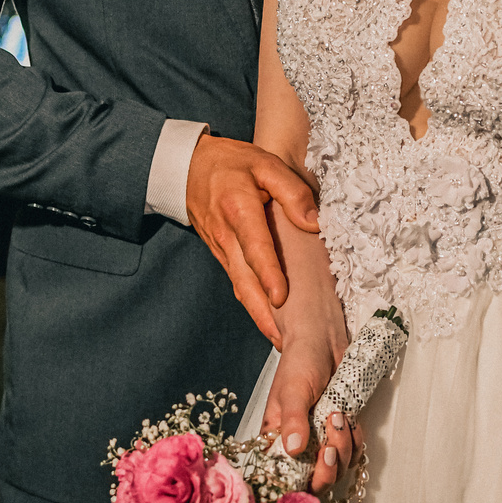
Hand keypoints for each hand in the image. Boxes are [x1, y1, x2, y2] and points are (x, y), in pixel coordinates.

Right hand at [185, 134, 318, 345]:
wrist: (188, 167)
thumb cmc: (232, 163)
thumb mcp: (264, 163)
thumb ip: (291, 190)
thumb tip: (313, 221)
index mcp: (238, 209)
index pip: (255, 246)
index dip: (268, 274)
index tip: (281, 297)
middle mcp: (227, 235)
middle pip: (244, 279)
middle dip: (262, 312)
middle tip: (282, 338)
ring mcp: (221, 247)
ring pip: (240, 285)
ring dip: (257, 314)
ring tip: (279, 338)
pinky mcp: (221, 254)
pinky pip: (237, 280)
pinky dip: (250, 302)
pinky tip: (266, 318)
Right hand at [261, 331, 360, 495]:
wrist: (325, 340)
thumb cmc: (301, 360)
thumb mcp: (293, 389)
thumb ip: (293, 420)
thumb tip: (294, 449)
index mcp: (277, 438)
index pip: (283, 478)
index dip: (298, 485)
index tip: (310, 471)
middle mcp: (299, 445)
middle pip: (315, 482)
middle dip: (327, 469)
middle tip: (330, 446)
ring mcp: (321, 440)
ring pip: (338, 469)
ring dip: (344, 448)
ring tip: (338, 417)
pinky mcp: (341, 432)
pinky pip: (353, 452)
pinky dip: (356, 441)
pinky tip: (350, 419)